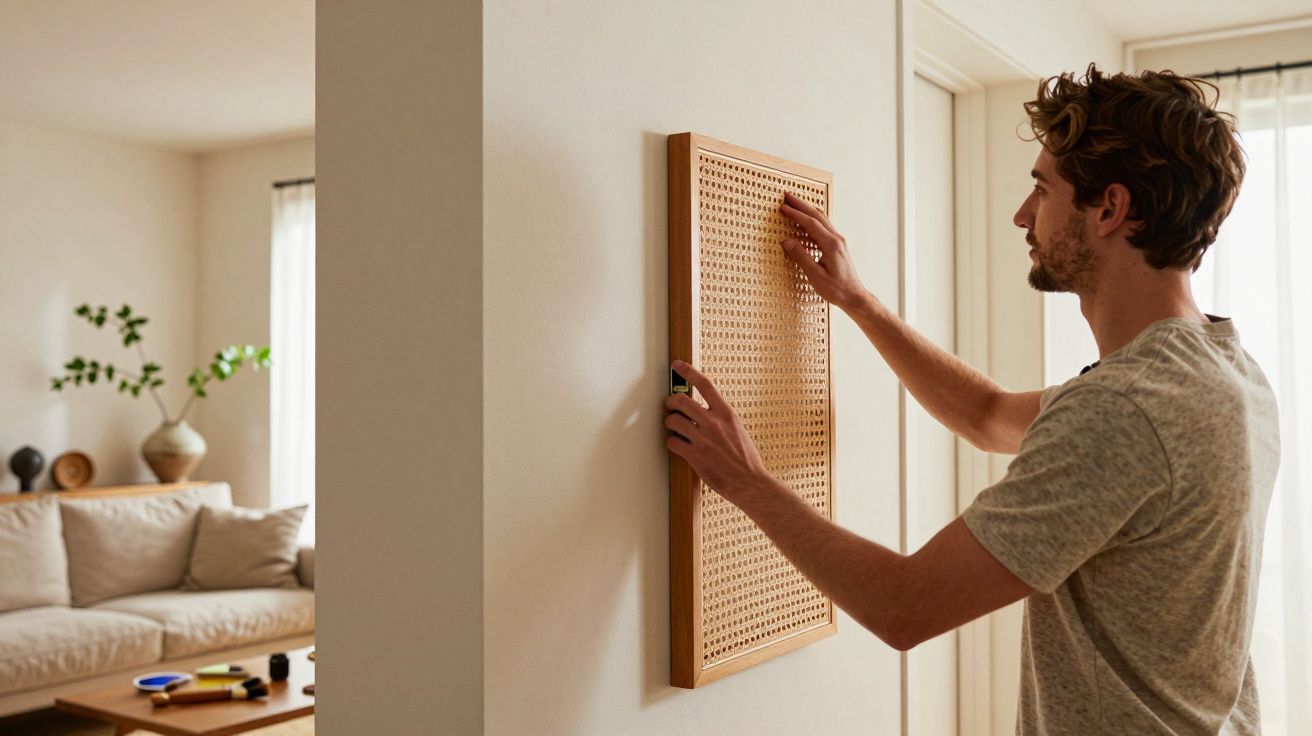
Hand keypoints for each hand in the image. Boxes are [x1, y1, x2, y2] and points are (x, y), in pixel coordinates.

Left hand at [664, 360, 771, 504]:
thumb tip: (704, 411)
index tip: (678, 365)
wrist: (750, 482)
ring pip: (672, 421)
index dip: (688, 372)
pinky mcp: (694, 456)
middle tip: (670, 406)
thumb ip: (721, 418)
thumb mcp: (738, 429)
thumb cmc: (746, 458)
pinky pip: (672, 442)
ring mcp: (703, 439)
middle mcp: (713, 423)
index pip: (705, 385)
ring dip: (669, 423)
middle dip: (670, 402)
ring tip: (675, 428)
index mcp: (726, 414)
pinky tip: (678, 445)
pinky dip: (671, 442)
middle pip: (680, 400)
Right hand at [779, 191, 868, 311]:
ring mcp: (839, 242)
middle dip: (802, 205)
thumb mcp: (815, 276)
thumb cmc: (836, 289)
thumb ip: (801, 257)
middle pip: (818, 216)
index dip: (796, 214)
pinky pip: (824, 227)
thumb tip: (787, 241)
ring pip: (822, 220)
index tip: (783, 207)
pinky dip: (813, 220)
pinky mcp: (838, 246)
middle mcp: (837, 239)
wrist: (854, 296)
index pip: (811, 223)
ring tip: (795, 204)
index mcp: (831, 245)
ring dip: (808, 210)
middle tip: (787, 195)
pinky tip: (806, 222)